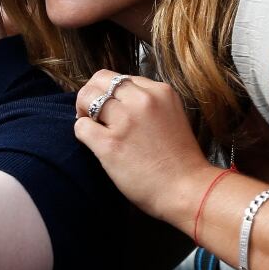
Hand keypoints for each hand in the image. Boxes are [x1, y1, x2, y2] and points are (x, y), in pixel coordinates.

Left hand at [73, 70, 212, 228]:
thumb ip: (149, 105)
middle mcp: (142, 100)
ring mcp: (125, 120)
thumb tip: (119, 101)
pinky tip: (93, 143)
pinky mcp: (110, 143)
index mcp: (160, 92)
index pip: (122, 78)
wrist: (187, 191)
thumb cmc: (180, 161)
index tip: (113, 109)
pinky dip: (81, 133)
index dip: (111, 92)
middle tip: (92, 113)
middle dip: (91, 94)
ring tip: (91, 126)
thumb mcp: (172, 117)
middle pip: (100, 80)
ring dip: (83, 111)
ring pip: (87, 97)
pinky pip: (81, 126)